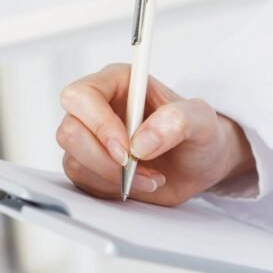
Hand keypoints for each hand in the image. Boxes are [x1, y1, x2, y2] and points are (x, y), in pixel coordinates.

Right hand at [56, 63, 254, 204]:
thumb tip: (142, 141)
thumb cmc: (199, 134)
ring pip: (74, 160)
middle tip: (136, 167)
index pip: (82, 96)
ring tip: (151, 176)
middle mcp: (98, 107)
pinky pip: (84, 182)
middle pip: (69, 131)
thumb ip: (178, 120)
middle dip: (103, 158)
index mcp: (118, 82)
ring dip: (113, 177)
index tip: (127, 150)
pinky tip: (140, 183)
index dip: (98, 124)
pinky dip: (112, 189)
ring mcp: (90, 138)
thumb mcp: (203, 120)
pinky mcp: (90, 166)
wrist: (200, 164)